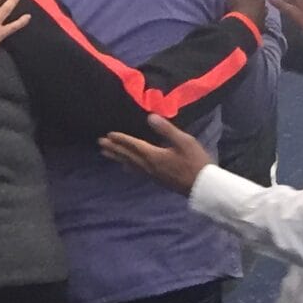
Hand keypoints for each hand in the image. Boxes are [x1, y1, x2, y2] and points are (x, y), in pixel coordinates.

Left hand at [98, 115, 213, 195]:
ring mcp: (152, 174)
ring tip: (105, 154)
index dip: (121, 139)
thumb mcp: (184, 141)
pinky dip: (128, 166)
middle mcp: (149, 166)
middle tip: (99, 143)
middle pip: (127, 156)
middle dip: (114, 148)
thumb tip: (150, 117)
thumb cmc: (195, 161)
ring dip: (117, 157)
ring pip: (130, 164)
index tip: (108, 135)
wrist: (202, 185)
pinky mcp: (156, 179)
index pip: (133, 145)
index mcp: (154, 156)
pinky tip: (125, 167)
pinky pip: (137, 171)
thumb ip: (166, 130)